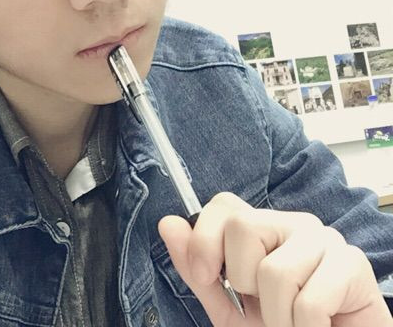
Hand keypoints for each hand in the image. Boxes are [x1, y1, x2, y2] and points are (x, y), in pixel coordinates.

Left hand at [157, 192, 392, 326]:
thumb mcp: (229, 306)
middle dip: (243, 280)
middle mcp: (294, 223)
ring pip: (274, 272)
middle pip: (242, 227)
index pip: (223, 204)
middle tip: (264, 303)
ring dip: (277, 316)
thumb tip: (167, 224)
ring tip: (291, 321)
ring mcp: (325, 239)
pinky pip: (309, 302)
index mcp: (264, 227)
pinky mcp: (353, 265)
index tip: (204, 276)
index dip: (205, 240)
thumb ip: (197, 269)